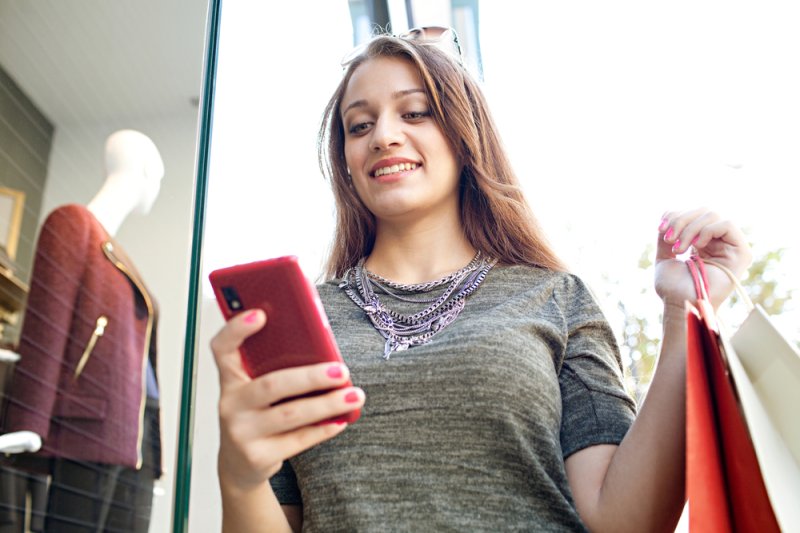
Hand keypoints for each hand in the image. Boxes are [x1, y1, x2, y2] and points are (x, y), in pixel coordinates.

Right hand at [210, 309, 364, 490]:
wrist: (240, 464)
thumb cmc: (258, 413)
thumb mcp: (258, 389)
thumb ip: (276, 369)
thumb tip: (322, 350)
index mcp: (230, 378)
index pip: (222, 348)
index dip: (236, 329)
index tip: (260, 314)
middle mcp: (230, 404)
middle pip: (271, 385)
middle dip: (310, 377)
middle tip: (342, 371)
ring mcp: (241, 433)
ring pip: (289, 414)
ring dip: (327, 404)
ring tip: (355, 395)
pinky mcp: (257, 456)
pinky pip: (297, 440)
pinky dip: (323, 429)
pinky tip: (342, 419)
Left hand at [654, 208, 751, 308]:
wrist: (681, 304)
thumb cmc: (672, 287)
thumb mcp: (664, 255)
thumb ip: (667, 235)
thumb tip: (668, 215)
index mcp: (702, 242)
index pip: (693, 213)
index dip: (675, 215)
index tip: (660, 230)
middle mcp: (718, 242)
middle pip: (703, 211)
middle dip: (681, 221)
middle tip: (669, 240)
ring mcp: (731, 247)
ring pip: (713, 216)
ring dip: (690, 229)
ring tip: (679, 249)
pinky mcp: (742, 253)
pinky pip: (727, 225)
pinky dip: (707, 230)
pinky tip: (696, 247)